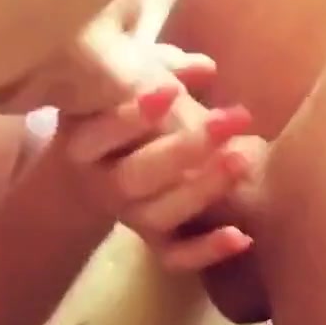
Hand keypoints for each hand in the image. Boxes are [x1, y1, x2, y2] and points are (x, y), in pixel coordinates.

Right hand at [55, 45, 264, 270]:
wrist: (89, 168)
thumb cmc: (112, 110)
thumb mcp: (124, 82)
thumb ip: (160, 68)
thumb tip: (206, 68)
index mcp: (82, 142)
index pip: (100, 133)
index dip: (132, 116)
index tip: (170, 92)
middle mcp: (99, 183)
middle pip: (133, 177)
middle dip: (183, 150)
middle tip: (230, 120)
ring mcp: (125, 215)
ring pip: (157, 215)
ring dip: (202, 190)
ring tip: (243, 158)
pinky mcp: (150, 240)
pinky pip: (173, 257)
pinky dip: (205, 252)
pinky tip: (241, 237)